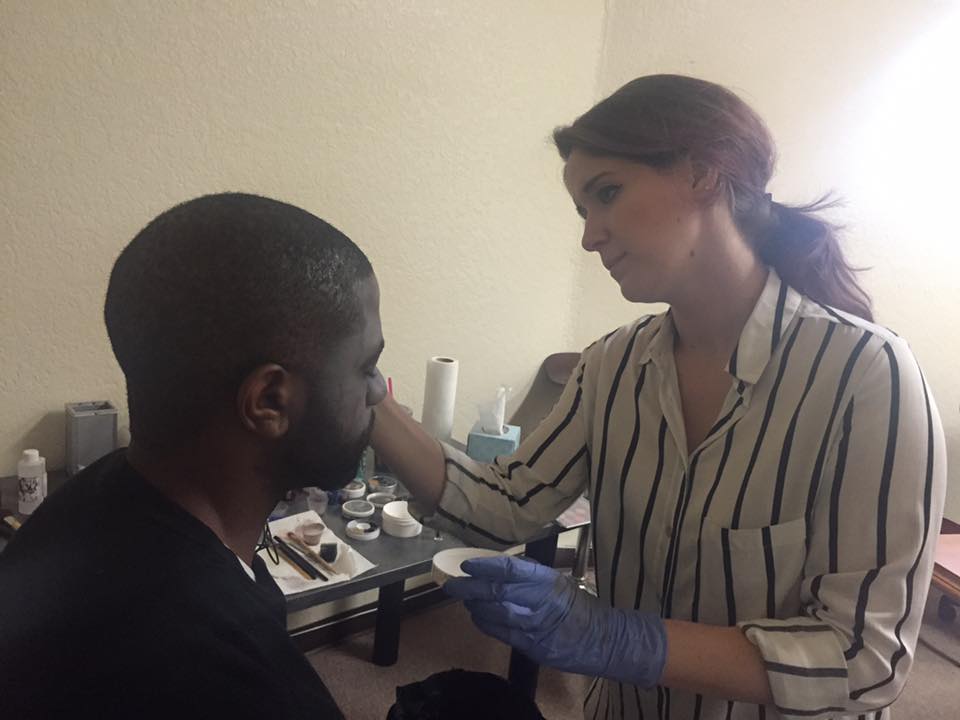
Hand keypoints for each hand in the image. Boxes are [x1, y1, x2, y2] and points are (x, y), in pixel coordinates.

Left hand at [444, 555, 666, 686]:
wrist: (605, 638)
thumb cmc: (580, 607)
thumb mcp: (559, 583)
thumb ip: (531, 578)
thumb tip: (500, 570)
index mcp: (548, 581)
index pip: (512, 569)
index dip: (486, 566)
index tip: (468, 565)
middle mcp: (541, 601)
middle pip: (498, 591)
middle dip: (471, 588)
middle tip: (452, 585)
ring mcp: (537, 626)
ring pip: (496, 614)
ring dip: (475, 607)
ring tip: (464, 600)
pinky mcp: (534, 647)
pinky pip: (503, 634)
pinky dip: (486, 625)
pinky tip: (477, 618)